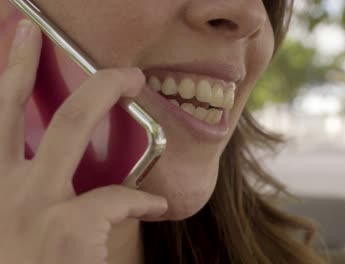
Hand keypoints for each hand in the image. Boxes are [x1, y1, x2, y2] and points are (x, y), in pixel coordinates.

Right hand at [0, 19, 166, 263]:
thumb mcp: (15, 223)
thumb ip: (28, 190)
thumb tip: (57, 162)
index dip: (3, 76)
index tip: (16, 41)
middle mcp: (0, 191)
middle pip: (10, 105)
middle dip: (28, 62)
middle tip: (40, 36)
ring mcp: (32, 206)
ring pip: (69, 123)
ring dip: (104, 90)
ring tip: (131, 79)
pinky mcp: (67, 229)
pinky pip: (119, 196)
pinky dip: (142, 199)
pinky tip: (154, 205)